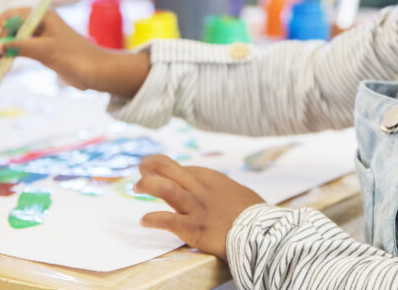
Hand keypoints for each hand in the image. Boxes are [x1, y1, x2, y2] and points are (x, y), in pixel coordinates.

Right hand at [0, 9, 150, 96]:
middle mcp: (44, 25)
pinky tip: (7, 64)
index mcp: (46, 17)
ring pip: (18, 39)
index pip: (18, 13)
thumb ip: (22, 47)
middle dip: (3, 39)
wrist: (95, 72)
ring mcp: (44, 39)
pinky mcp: (46, 52)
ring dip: (7, 48)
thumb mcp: (46, 50)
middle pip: (15, 27)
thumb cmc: (75, 56)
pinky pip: (24, 50)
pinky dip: (14, 55)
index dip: (3, 18)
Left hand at [135, 154, 264, 260]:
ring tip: (137, 187)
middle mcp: (200, 189)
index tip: (157, 170)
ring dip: (147, 185)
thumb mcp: (238, 192)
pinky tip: (144, 220)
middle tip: (141, 168)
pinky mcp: (193, 228)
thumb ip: (223, 189)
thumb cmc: (253, 214)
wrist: (261, 233)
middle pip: (169, 168)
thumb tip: (221, 191)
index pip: (182, 168)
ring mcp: (196, 207)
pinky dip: (153, 219)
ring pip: (165, 188)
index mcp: (212, 178)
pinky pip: (167, 220)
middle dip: (151, 165)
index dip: (167, 168)